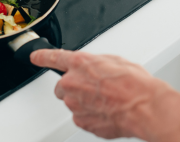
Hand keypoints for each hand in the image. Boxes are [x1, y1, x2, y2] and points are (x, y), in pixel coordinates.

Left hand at [30, 49, 179, 140]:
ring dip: (83, 102)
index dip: (41, 56)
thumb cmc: (134, 83)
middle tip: (91, 89)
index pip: (52, 57)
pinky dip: (90, 116)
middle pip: (61, 86)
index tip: (34, 57)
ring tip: (104, 101)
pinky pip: (81, 117)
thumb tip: (92, 68)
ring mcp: (75, 104)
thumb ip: (94, 63)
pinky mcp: (82, 121)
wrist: (145, 107)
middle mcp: (72, 82)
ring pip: (72, 103)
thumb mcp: (113, 60)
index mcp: (79, 63)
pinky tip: (105, 112)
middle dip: (72, 87)